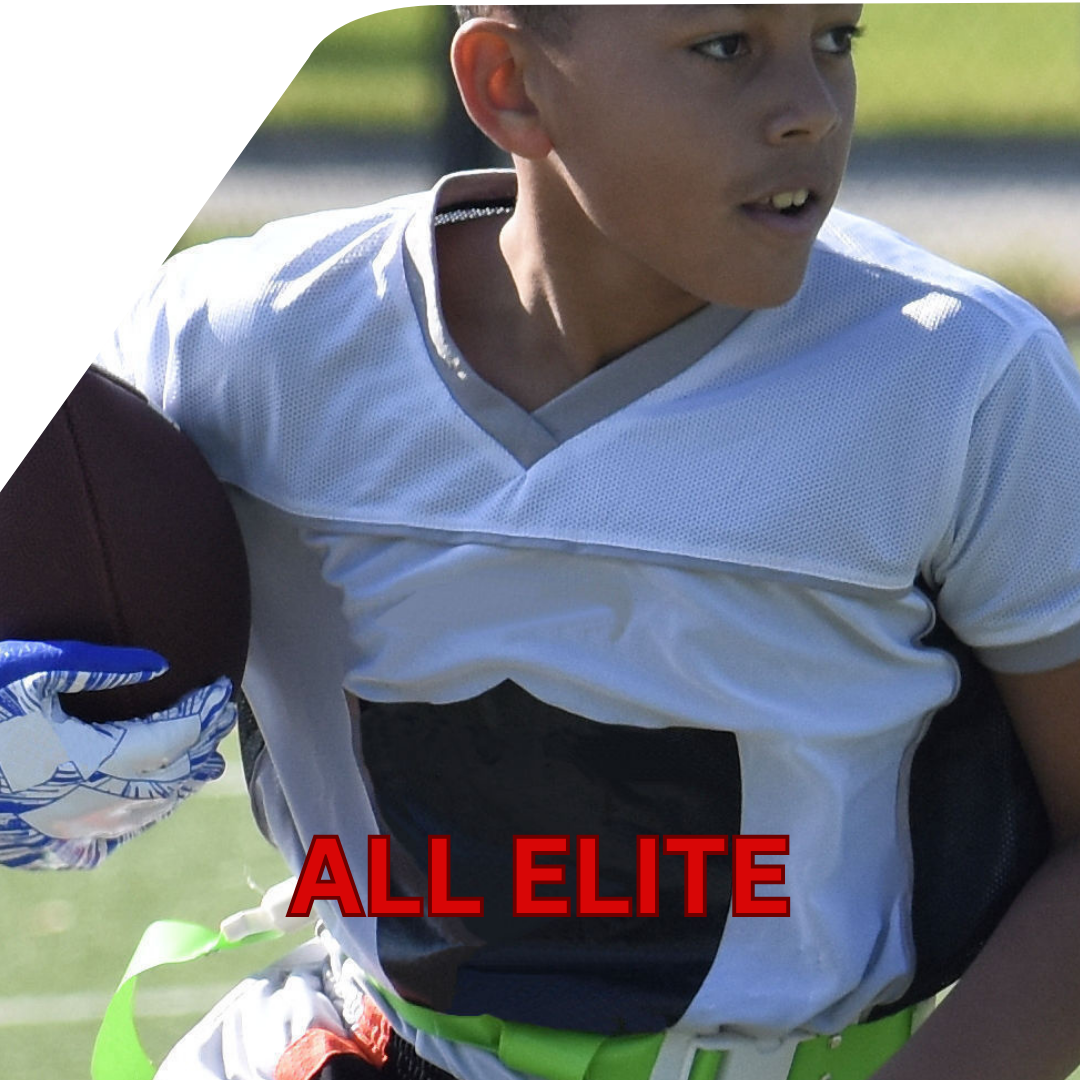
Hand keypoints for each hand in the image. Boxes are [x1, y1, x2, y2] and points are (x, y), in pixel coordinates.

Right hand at [0, 640, 236, 869]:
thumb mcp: (30, 670)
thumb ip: (98, 666)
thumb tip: (162, 664)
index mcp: (88, 757)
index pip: (172, 737)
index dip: (204, 714)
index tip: (222, 689)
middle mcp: (87, 801)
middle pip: (169, 778)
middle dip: (202, 745)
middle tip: (220, 717)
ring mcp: (66, 828)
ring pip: (147, 812)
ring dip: (180, 783)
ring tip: (203, 758)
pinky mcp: (44, 843)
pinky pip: (112, 837)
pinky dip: (145, 814)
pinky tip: (154, 800)